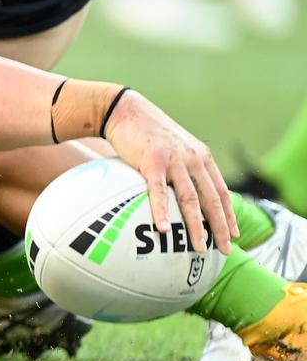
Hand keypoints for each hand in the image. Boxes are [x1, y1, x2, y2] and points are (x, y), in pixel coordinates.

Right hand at [103, 92, 237, 254]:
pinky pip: (159, 192)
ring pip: (190, 199)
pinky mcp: (152, 162)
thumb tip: (186, 191)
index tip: (234, 234)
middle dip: (220, 228)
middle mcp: (193, 159)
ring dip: (196, 227)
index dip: (229, 214)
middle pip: (212, 200)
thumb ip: (185, 166)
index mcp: (201, 157)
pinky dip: (162, 212)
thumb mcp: (175, 146)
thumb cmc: (147, 132)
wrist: (126, 110)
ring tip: (200, 247)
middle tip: (225, 250)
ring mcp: (174, 160)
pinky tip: (163, 228)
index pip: (221, 191)